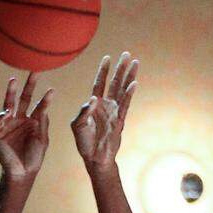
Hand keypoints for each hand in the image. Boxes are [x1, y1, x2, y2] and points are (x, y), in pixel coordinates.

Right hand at [0, 73, 53, 181]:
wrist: (24, 172)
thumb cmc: (34, 157)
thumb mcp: (42, 138)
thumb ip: (42, 122)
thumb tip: (44, 105)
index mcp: (31, 120)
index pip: (38, 105)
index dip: (44, 98)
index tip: (52, 90)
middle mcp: (19, 119)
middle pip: (23, 98)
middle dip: (28, 85)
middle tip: (34, 71)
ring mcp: (7, 125)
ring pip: (8, 105)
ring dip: (10, 92)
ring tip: (14, 81)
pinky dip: (1, 116)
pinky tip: (7, 113)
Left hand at [71, 52, 137, 171]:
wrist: (95, 158)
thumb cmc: (84, 143)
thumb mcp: (78, 125)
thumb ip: (84, 111)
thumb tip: (94, 99)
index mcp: (94, 105)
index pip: (99, 83)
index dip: (103, 70)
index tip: (107, 57)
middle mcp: (105, 106)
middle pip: (114, 82)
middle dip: (120, 68)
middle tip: (126, 54)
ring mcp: (114, 112)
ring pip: (122, 90)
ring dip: (128, 76)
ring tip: (135, 63)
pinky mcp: (120, 120)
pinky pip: (125, 104)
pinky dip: (129, 93)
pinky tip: (134, 83)